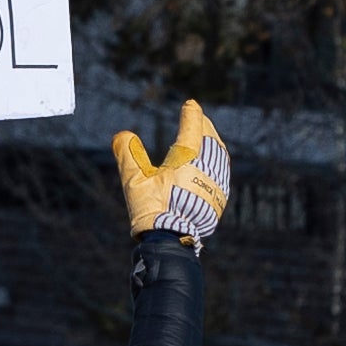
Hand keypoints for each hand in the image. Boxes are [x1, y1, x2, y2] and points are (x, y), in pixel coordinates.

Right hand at [112, 101, 232, 244]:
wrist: (172, 240)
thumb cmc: (152, 209)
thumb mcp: (134, 181)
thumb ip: (128, 154)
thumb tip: (122, 135)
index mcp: (187, 159)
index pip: (192, 128)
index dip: (191, 114)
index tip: (190, 104)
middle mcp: (206, 167)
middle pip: (209, 138)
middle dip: (204, 125)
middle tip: (198, 116)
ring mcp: (216, 183)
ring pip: (219, 154)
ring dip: (213, 140)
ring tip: (207, 134)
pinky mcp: (219, 197)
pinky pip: (223, 170)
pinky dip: (218, 159)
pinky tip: (213, 161)